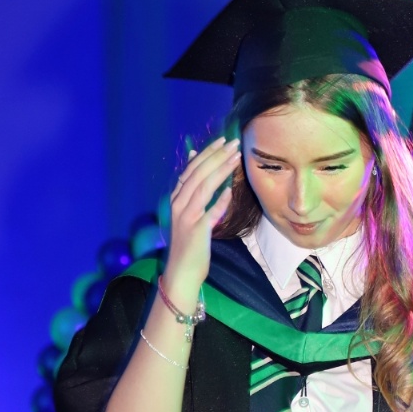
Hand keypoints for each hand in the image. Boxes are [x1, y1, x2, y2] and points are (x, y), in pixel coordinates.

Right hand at [161, 137, 240, 306]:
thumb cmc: (188, 242)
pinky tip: (230, 191)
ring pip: (203, 188)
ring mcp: (186, 218)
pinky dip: (219, 201)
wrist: (181, 271)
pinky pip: (209, 214)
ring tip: (236, 157)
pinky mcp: (196, 232)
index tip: (223, 140)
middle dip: (217, 156)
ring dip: (220, 170)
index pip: (192, 169)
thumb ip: (191, 187)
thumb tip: (194, 157)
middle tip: (234, 142)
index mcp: (176, 198)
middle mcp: (178, 204)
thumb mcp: (187, 211)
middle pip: (198, 174)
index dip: (207, 153)